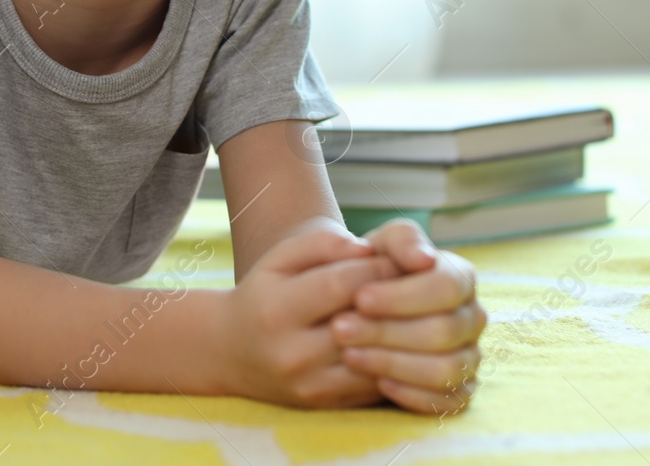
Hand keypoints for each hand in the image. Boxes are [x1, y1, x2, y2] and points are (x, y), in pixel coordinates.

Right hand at [215, 225, 403, 408]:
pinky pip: (377, 383)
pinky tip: (403, 339)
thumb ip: (322, 244)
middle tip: (417, 282)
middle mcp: (292, 354)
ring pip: (377, 358)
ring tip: (414, 310)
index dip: (378, 267)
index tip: (398, 257)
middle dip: (398, 299)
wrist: (233, 353)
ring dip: (404, 332)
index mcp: (278, 310)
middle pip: (364, 323)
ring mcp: (312, 385)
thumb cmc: (264, 294)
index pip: (343, 284)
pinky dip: (396, 360)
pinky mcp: (329, 405)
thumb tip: (368, 249)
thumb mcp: (280, 259)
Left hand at [329, 218, 485, 415]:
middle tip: (340, 328)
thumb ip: (402, 240)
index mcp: (461, 278)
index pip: (446, 287)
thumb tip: (425, 258)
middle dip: (388, 330)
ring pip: (446, 369)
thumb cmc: (374, 269)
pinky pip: (446, 402)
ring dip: (393, 362)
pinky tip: (377, 383)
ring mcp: (469, 356)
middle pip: (443, 330)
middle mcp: (472, 318)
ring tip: (349, 354)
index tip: (360, 297)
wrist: (359, 302)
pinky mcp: (458, 391)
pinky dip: (412, 394)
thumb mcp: (382, 244)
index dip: (403, 295)